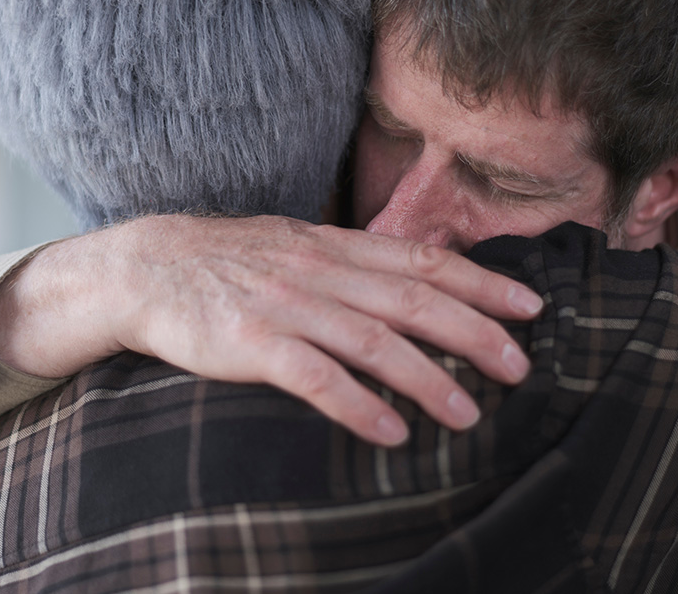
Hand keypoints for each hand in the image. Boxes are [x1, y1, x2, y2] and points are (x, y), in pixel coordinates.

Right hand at [0, 214, 541, 446]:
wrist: (147, 266)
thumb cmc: (228, 262)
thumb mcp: (293, 245)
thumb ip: (349, 262)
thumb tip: (411, 280)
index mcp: (333, 246)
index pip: (422, 262)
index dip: (481, 282)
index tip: (531, 306)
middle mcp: (318, 271)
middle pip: (413, 301)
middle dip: (475, 333)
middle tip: (520, 367)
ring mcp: (285, 305)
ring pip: (373, 340)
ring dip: (428, 378)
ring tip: (469, 413)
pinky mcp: (250, 341)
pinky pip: (315, 377)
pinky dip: (358, 405)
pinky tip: (390, 432)